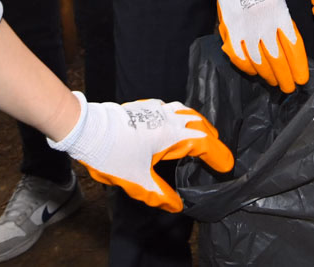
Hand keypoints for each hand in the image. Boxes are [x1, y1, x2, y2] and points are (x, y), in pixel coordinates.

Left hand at [48, 92, 233, 212]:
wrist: (87, 129)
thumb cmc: (112, 154)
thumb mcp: (137, 181)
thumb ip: (159, 194)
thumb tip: (177, 205)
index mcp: (171, 134)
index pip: (204, 143)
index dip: (218, 156)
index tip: (226, 167)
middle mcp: (168, 117)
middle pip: (199, 123)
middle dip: (211, 138)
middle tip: (217, 154)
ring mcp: (156, 109)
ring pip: (186, 112)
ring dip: (197, 125)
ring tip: (201, 136)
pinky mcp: (144, 107)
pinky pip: (171, 109)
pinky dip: (181, 118)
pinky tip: (174, 126)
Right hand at [205, 0, 309, 91]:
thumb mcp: (281, 2)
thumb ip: (284, 25)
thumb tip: (289, 52)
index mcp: (281, 14)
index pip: (293, 48)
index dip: (298, 67)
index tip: (302, 79)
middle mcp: (264, 23)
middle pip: (277, 59)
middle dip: (285, 77)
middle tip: (289, 88)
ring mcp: (245, 28)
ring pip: (258, 62)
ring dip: (268, 76)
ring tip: (274, 82)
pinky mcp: (231, 31)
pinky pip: (239, 57)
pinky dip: (247, 68)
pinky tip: (254, 72)